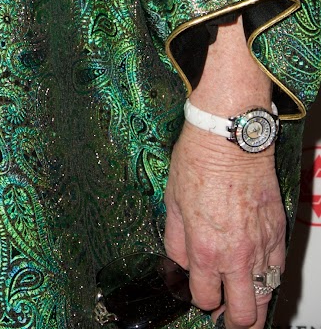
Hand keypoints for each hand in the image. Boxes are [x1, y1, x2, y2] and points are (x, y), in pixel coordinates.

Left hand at [164, 125, 284, 328]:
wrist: (230, 138)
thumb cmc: (198, 162)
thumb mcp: (172, 201)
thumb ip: (175, 240)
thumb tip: (179, 263)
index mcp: (204, 249)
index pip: (203, 297)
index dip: (198, 299)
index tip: (197, 293)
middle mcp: (235, 256)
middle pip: (242, 315)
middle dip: (230, 320)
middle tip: (223, 315)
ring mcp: (261, 247)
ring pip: (264, 298)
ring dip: (252, 304)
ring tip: (241, 302)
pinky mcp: (277, 234)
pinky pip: (276, 272)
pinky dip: (266, 278)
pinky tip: (256, 273)